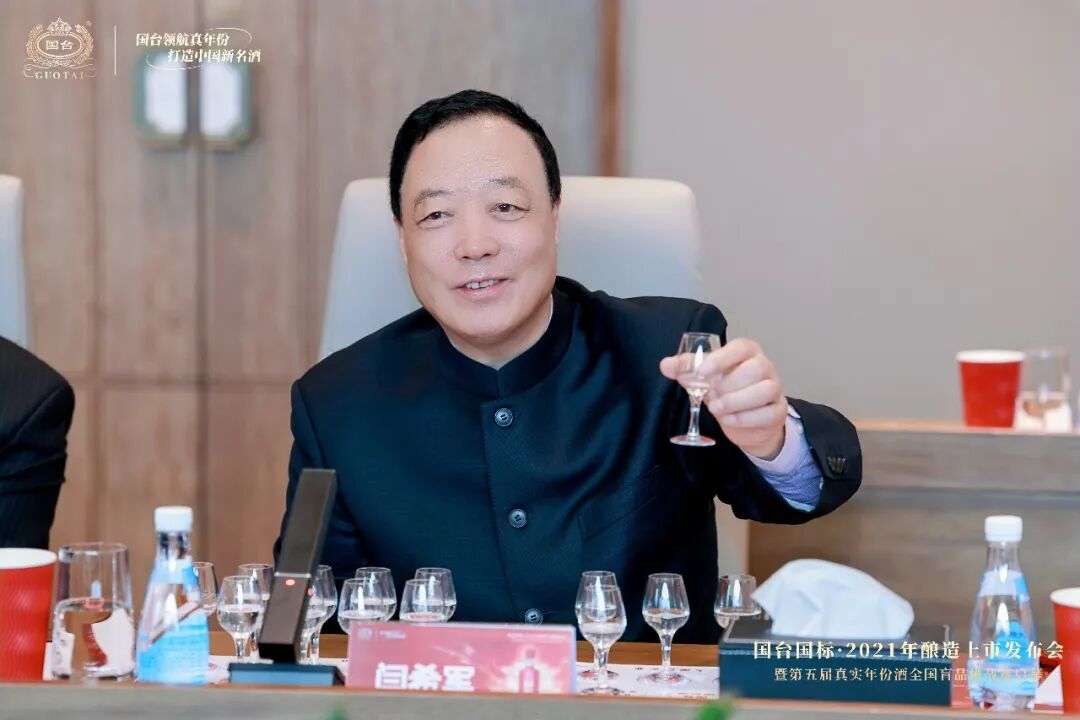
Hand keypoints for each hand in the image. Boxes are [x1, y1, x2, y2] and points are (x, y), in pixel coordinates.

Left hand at [660, 338, 786, 459]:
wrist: (746, 421)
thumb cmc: (726, 390)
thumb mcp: (705, 378)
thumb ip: (687, 369)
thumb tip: (665, 364)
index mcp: (747, 353)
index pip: (741, 347)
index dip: (722, 358)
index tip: (702, 372)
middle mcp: (765, 367)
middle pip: (755, 369)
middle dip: (728, 385)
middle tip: (711, 396)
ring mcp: (775, 389)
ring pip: (765, 390)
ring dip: (736, 402)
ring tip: (716, 409)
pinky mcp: (777, 411)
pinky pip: (768, 413)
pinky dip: (745, 418)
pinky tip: (729, 420)